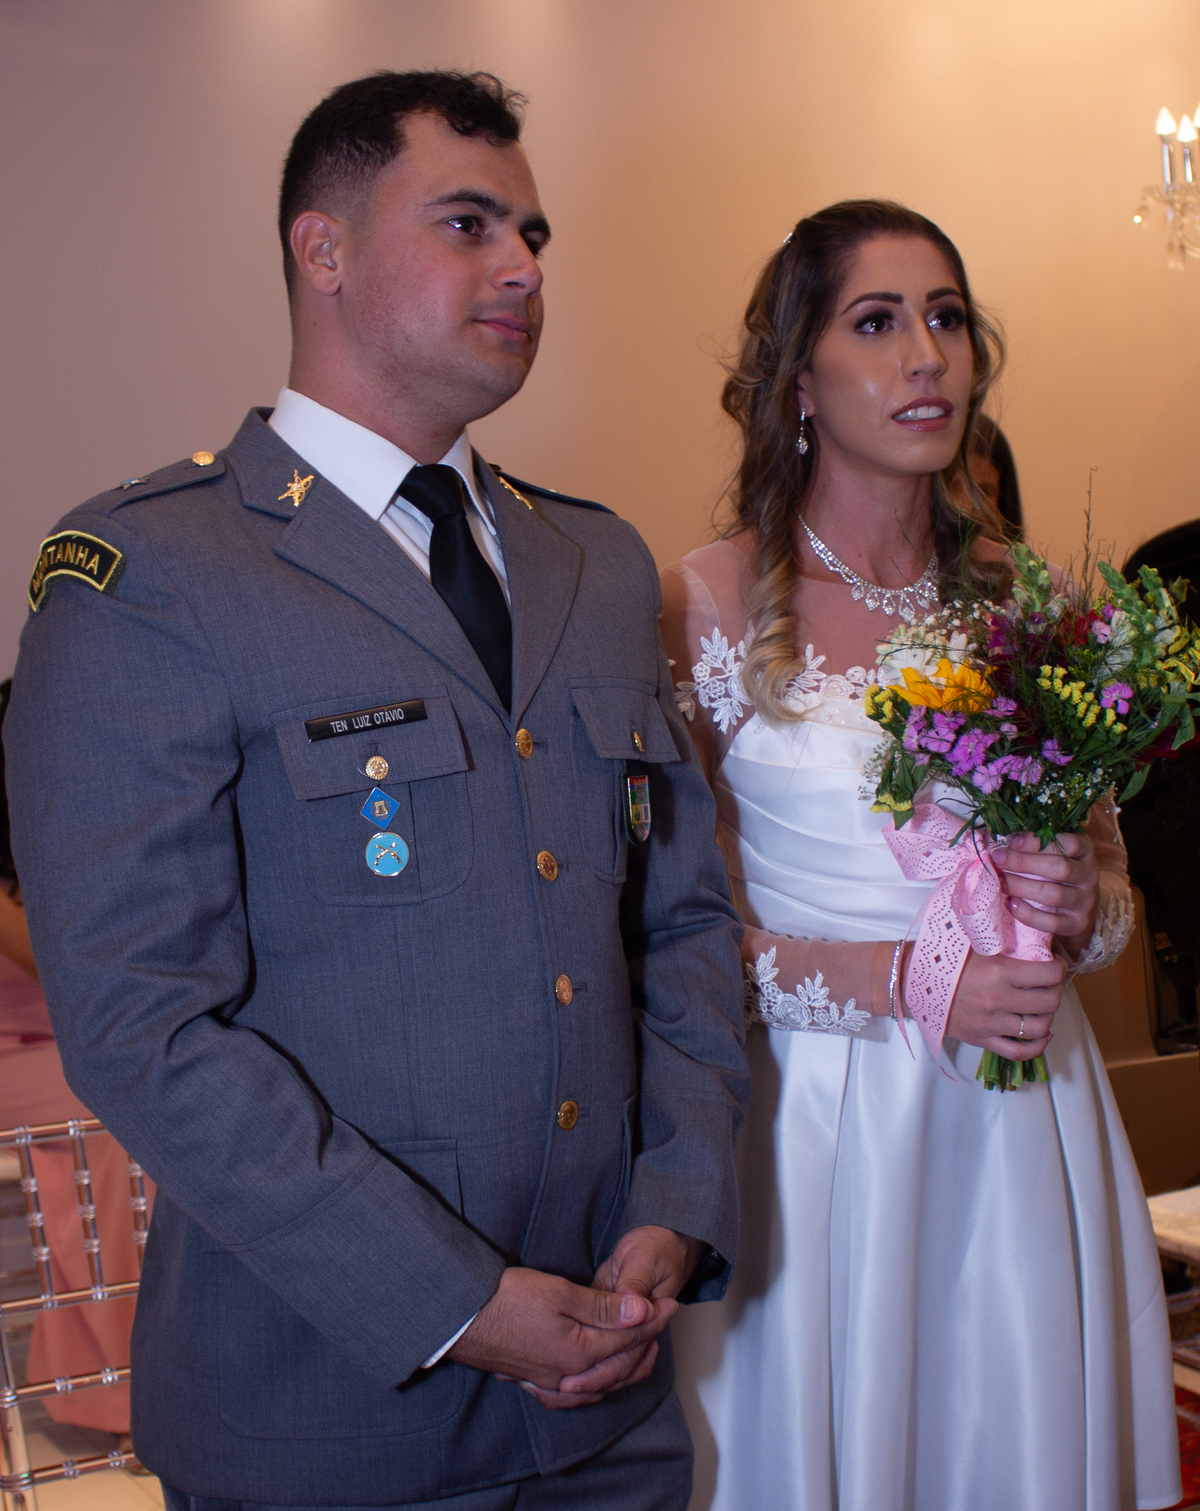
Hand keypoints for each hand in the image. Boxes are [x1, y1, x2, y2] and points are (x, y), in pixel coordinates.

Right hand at [504, 1226, 704, 1409]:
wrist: (460, 1318)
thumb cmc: (505, 1300)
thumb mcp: (558, 1292)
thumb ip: (602, 1307)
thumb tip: (641, 1312)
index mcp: (578, 1353)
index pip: (628, 1337)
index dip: (653, 1318)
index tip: (670, 1303)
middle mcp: (568, 1376)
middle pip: (619, 1364)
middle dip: (646, 1340)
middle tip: (664, 1318)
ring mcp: (550, 1383)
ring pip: (601, 1383)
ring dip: (626, 1365)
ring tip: (643, 1347)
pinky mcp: (534, 1381)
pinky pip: (576, 1393)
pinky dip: (596, 1384)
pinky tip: (597, 1377)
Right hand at [947, 948, 1065, 1059]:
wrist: (911, 981)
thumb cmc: (943, 957)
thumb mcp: (975, 942)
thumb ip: (1005, 941)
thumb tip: (1033, 937)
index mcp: (998, 972)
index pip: (1049, 975)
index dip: (1058, 967)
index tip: (1053, 963)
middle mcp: (998, 1000)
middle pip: (1050, 1002)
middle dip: (1055, 991)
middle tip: (1049, 983)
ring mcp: (991, 1024)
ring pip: (1039, 1028)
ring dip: (1047, 1016)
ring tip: (1042, 1005)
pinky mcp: (982, 1040)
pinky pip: (1019, 1052)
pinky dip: (1037, 1045)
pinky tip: (1041, 1034)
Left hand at [993, 831, 1098, 958]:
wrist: (1082, 906)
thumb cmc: (1061, 871)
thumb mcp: (1058, 852)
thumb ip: (1038, 844)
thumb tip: (1004, 838)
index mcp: (1086, 852)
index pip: (1071, 843)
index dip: (1039, 842)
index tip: (1012, 841)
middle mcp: (1089, 876)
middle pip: (1059, 868)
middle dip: (1023, 863)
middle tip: (997, 859)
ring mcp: (1084, 902)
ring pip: (1054, 895)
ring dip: (1021, 887)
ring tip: (999, 881)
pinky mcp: (1076, 924)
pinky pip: (1051, 922)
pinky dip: (1028, 914)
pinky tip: (1010, 903)